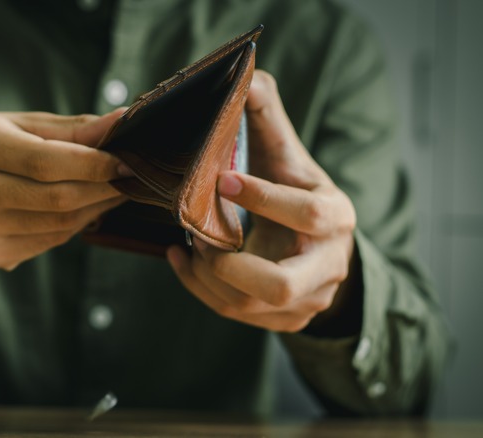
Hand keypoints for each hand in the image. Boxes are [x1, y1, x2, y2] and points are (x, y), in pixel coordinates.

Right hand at [0, 110, 127, 292]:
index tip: (127, 161)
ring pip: (58, 224)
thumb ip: (71, 128)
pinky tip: (86, 210)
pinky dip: (76, 226)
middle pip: (55, 197)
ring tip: (113, 191)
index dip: (93, 164)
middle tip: (131, 178)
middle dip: (103, 188)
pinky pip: (49, 242)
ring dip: (96, 209)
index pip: (44, 160)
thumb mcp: (20, 125)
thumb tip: (122, 120)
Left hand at [167, 71, 359, 332]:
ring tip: (185, 243)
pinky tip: (180, 258)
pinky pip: (233, 312)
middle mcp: (326, 266)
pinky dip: (198, 287)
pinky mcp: (282, 320)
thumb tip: (248, 78)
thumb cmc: (297, 194)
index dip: (263, 198)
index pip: (307, 213)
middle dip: (228, 264)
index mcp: (335, 217)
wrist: (320, 250)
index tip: (221, 180)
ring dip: (206, 275)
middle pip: (281, 286)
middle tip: (196, 235)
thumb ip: (269, 120)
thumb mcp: (289, 158)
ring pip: (248, 304)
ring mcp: (305, 300)